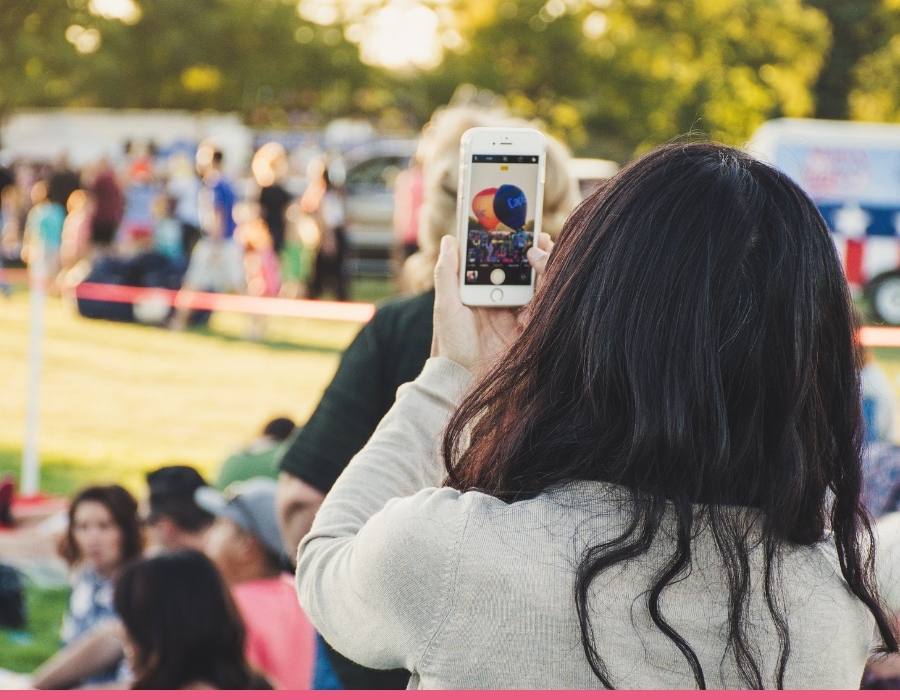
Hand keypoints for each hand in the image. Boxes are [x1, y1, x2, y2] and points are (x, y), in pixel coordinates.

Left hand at [431, 233, 552, 373]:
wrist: (463, 378)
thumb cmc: (451, 343)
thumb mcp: (446, 305)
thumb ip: (447, 273)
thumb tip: (449, 239)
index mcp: (481, 292)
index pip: (498, 263)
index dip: (508, 245)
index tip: (516, 226)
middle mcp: (500, 300)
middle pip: (522, 271)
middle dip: (533, 253)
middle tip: (540, 236)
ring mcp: (515, 314)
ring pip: (535, 286)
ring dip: (543, 268)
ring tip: (545, 251)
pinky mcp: (526, 330)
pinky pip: (541, 308)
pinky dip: (546, 294)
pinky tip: (547, 280)